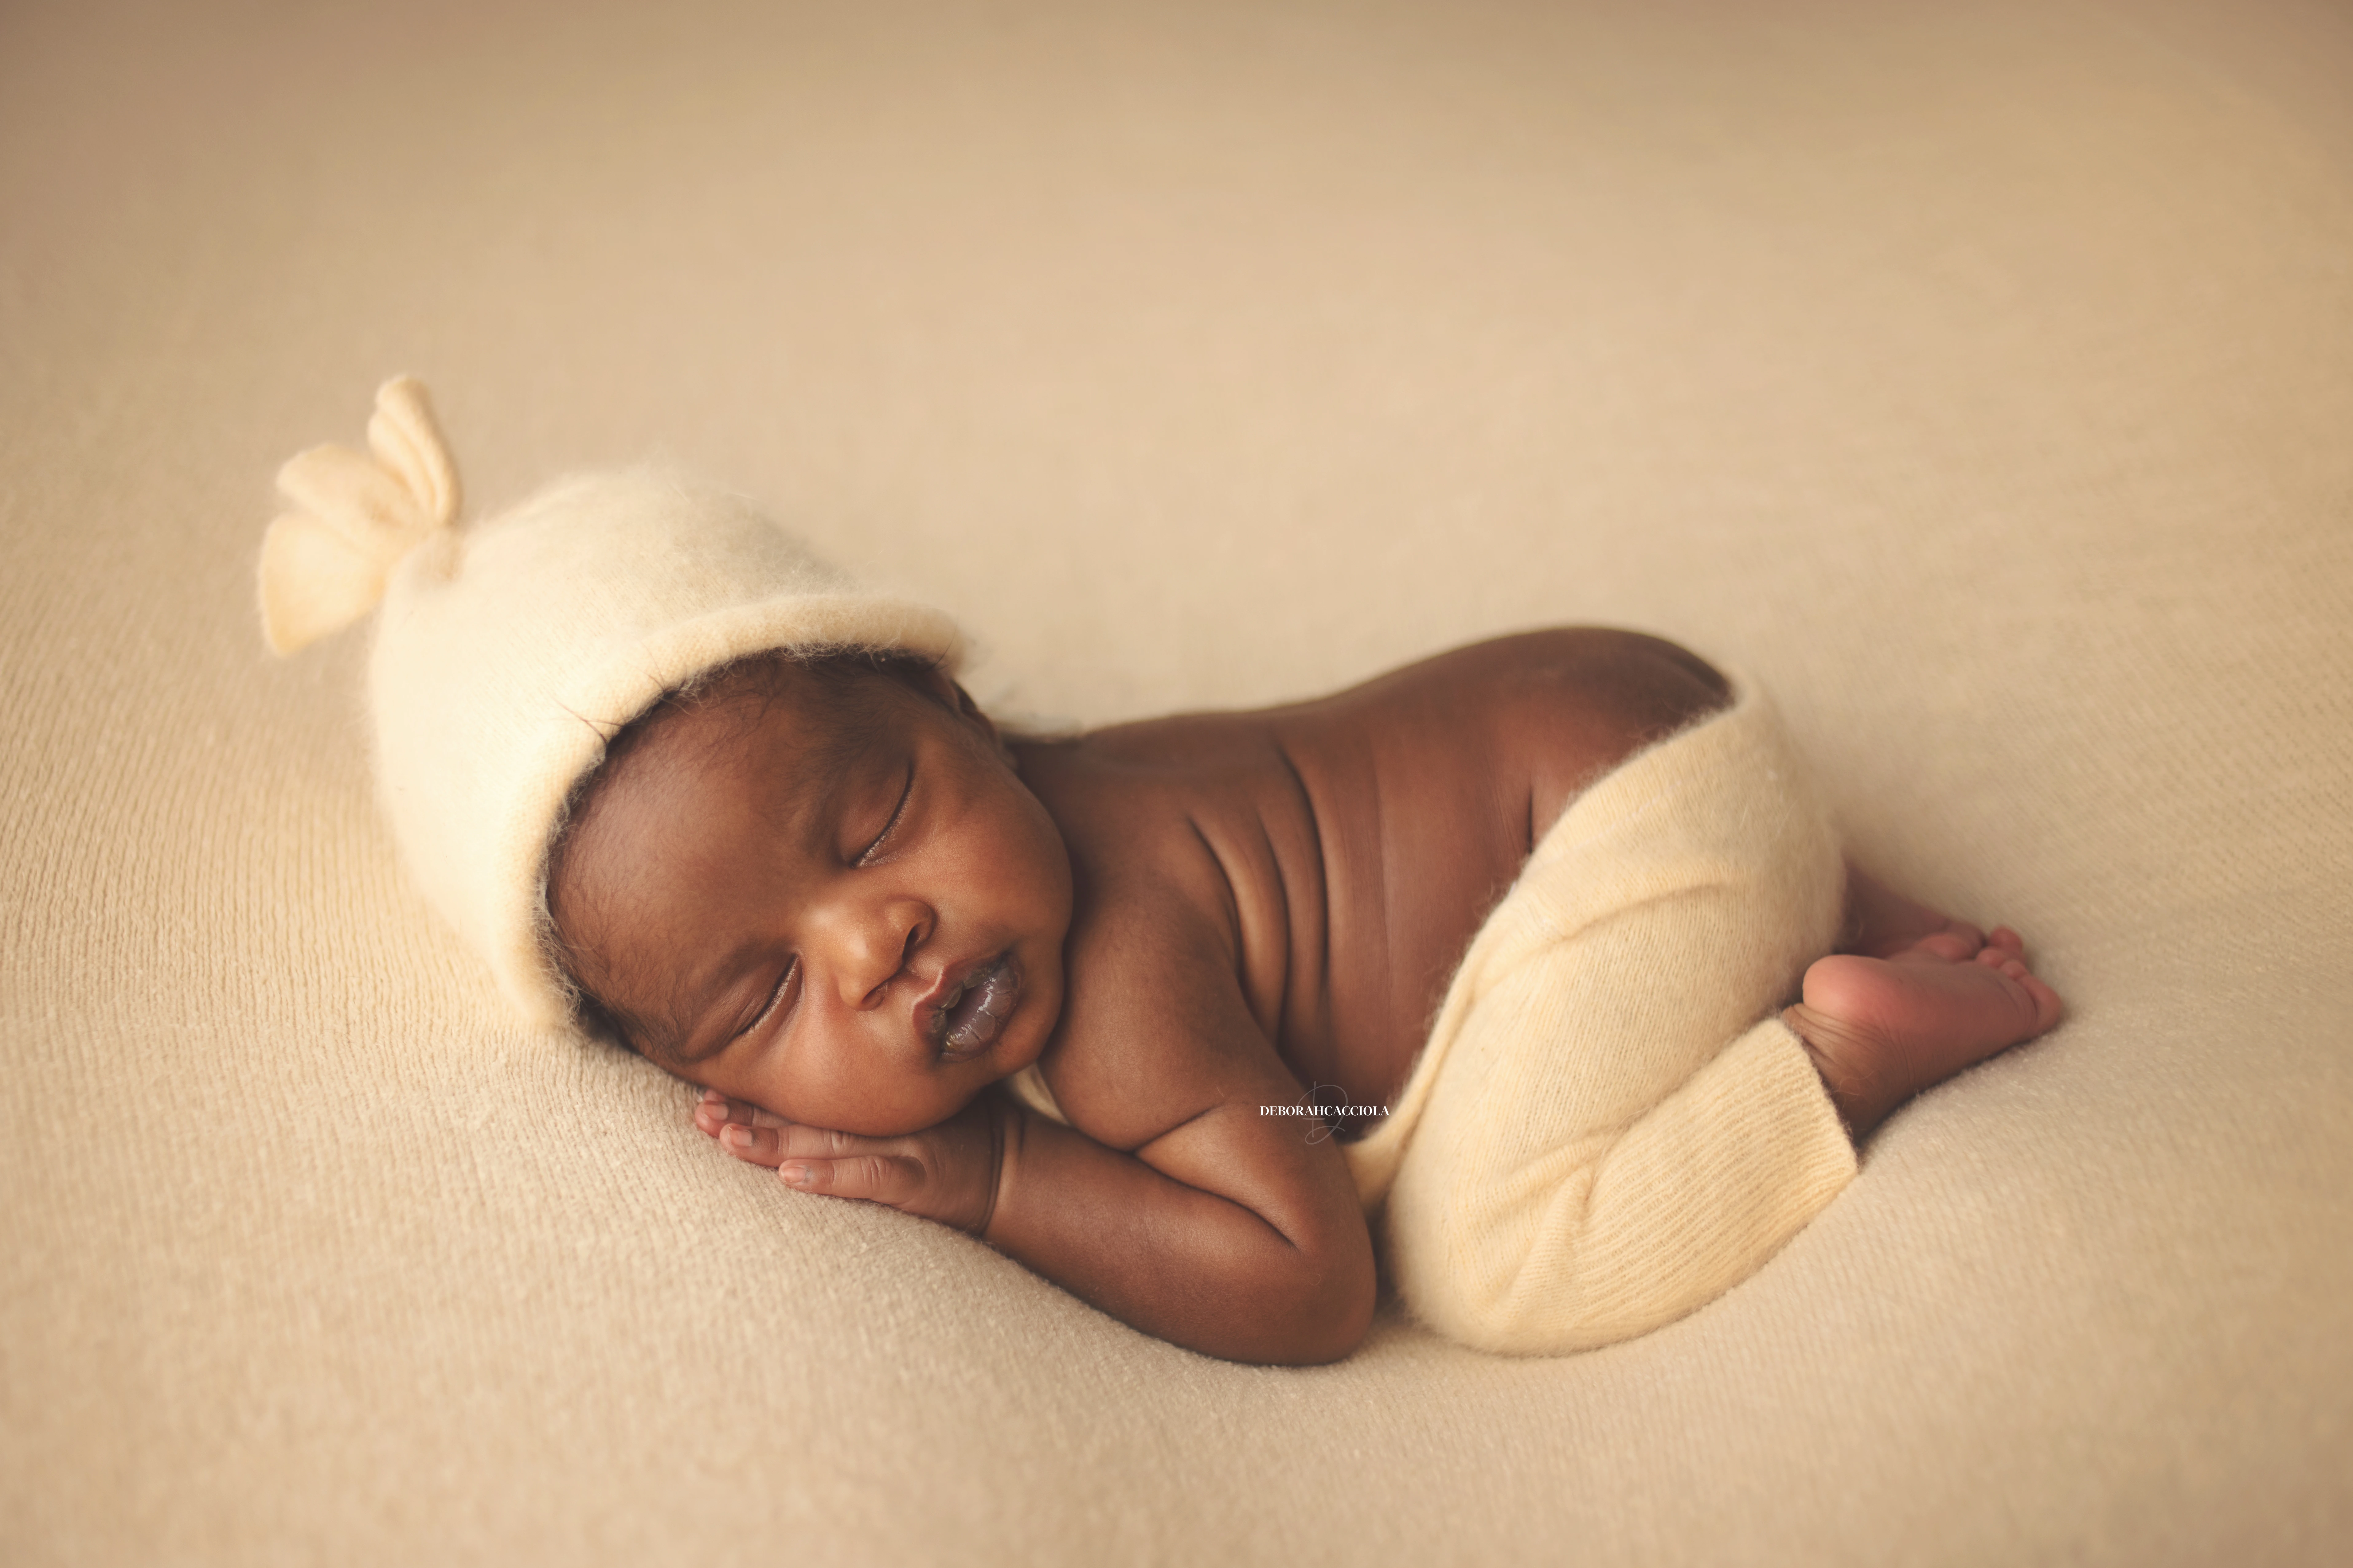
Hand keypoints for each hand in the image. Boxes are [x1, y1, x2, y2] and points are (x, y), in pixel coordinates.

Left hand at [691, 1089, 1006, 1235]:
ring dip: (772, 1140)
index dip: (756, 1093)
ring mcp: (899, 1149)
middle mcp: (880, 1120)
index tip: (709, 1090)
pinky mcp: (917, 1181)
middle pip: (803, 1114)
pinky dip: (828, 1176)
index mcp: (872, 1100)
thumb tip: (804, 1076)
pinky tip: (790, 1176)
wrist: (1012, 1171)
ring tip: (725, 1137)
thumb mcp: (912, 1103)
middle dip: (749, 1114)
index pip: (804, 1093)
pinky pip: (868, 1178)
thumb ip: (866, 1093)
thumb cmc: (959, 1131)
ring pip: (825, 1142)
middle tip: (700, 1111)